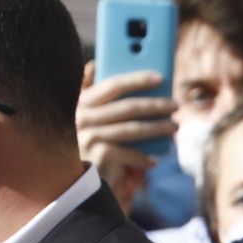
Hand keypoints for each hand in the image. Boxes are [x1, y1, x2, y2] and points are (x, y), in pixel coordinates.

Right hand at [76, 61, 176, 213]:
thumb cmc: (83, 140)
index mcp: (82, 102)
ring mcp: (89, 137)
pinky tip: (155, 159)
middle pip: (128, 107)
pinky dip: (145, 157)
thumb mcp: (84, 115)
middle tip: (175, 105)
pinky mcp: (98, 156)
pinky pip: (130, 153)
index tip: (160, 77)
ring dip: (158, 128)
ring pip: (133, 129)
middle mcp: (83, 118)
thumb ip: (89, 91)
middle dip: (155, 105)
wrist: (67, 178)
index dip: (137, 79)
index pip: (113, 85)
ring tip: (174, 127)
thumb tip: (94, 64)